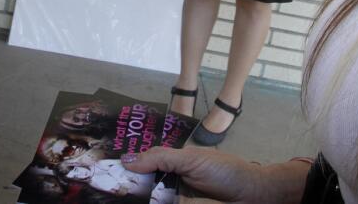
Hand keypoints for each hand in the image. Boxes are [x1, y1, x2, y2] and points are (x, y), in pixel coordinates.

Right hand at [120, 147, 309, 203]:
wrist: (253, 195)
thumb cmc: (225, 171)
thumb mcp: (190, 159)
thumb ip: (160, 158)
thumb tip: (127, 160)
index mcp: (172, 162)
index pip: (143, 163)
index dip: (125, 165)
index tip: (104, 168)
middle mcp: (172, 180)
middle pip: (143, 184)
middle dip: (126, 186)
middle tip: (105, 186)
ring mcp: (176, 197)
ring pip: (151, 197)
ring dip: (136, 195)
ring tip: (113, 194)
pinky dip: (151, 201)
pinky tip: (136, 200)